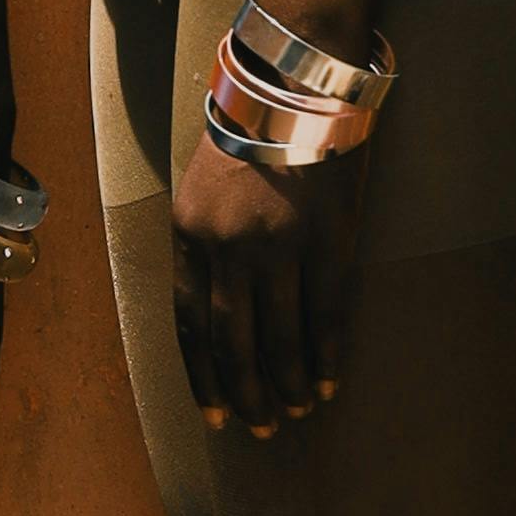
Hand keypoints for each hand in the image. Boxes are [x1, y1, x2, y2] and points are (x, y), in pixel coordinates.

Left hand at [173, 123, 367, 436]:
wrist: (294, 87)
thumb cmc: (247, 139)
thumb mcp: (200, 190)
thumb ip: (201, 248)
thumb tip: (211, 316)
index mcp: (188, 235)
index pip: (188, 326)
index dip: (202, 377)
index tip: (214, 416)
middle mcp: (227, 247)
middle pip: (232, 342)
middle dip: (245, 394)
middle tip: (261, 429)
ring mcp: (278, 245)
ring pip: (278, 337)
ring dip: (286, 384)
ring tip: (296, 411)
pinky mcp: (326, 239)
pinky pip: (325, 313)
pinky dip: (325, 354)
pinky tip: (327, 381)